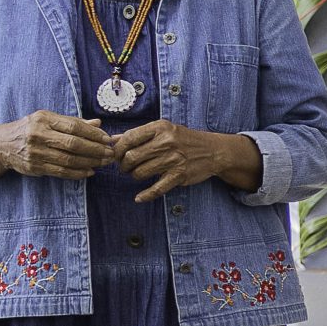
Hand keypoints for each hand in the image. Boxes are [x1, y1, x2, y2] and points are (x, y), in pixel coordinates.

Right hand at [0, 111, 115, 179]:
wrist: (2, 144)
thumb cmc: (32, 129)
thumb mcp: (49, 120)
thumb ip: (73, 122)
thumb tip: (98, 124)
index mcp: (44, 119)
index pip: (74, 127)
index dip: (94, 134)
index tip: (108, 139)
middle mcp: (38, 134)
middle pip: (73, 144)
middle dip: (96, 150)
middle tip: (110, 154)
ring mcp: (35, 152)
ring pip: (69, 159)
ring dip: (90, 162)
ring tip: (104, 163)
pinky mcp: (34, 167)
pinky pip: (61, 171)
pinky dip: (78, 173)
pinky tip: (89, 171)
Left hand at [113, 121, 250, 202]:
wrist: (214, 151)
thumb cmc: (185, 140)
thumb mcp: (164, 130)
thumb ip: (138, 134)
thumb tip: (111, 140)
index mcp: (160, 128)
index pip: (129, 138)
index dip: (118, 149)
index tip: (117, 155)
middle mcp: (166, 142)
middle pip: (131, 157)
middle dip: (124, 165)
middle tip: (125, 167)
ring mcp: (173, 160)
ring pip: (140, 173)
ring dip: (135, 176)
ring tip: (138, 173)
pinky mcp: (179, 175)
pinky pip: (156, 189)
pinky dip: (145, 195)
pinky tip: (139, 198)